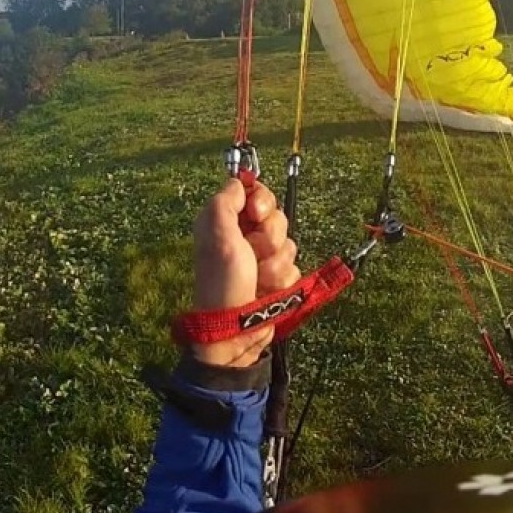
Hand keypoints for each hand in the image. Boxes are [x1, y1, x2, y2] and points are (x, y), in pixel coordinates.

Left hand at [191, 179, 300, 367]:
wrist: (236, 332)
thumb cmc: (224, 281)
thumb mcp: (219, 236)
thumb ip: (226, 201)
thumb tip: (239, 180)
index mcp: (225, 221)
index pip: (256, 193)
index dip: (262, 202)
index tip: (257, 216)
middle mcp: (242, 236)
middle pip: (277, 218)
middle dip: (270, 238)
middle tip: (254, 254)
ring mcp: (260, 259)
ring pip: (288, 244)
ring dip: (275, 264)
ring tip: (259, 280)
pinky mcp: (275, 278)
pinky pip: (293, 267)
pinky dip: (282, 281)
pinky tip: (267, 291)